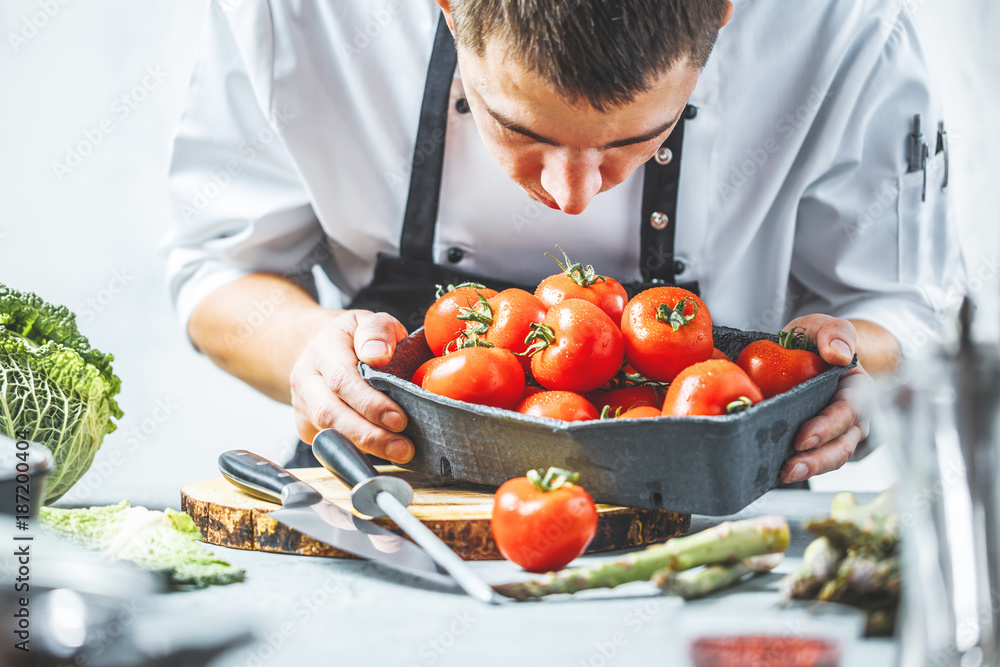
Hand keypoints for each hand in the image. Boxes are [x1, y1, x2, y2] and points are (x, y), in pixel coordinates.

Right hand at [289, 310, 413, 462]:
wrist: (321, 348)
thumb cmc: (354, 338)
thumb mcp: (368, 322)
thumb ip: (377, 331)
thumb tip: (378, 355)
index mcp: (323, 349)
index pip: (341, 380)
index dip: (370, 403)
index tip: (400, 419)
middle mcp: (305, 377)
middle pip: (329, 413)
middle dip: (369, 434)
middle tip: (403, 447)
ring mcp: (302, 403)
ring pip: (327, 432)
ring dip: (364, 447)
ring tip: (398, 452)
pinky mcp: (305, 424)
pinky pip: (327, 444)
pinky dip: (355, 451)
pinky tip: (381, 452)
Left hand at [778, 314, 873, 482]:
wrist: (805, 350)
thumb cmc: (818, 339)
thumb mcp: (825, 326)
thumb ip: (835, 333)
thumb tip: (839, 355)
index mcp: (859, 390)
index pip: (848, 413)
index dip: (827, 428)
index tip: (803, 438)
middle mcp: (853, 416)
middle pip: (842, 444)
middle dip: (818, 460)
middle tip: (791, 468)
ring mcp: (837, 432)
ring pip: (831, 457)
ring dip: (809, 469)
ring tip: (784, 475)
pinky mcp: (818, 440)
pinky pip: (813, 456)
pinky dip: (798, 465)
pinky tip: (774, 471)